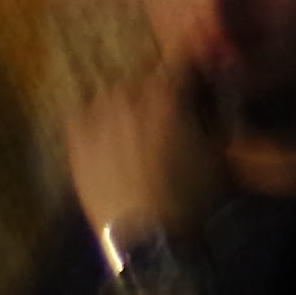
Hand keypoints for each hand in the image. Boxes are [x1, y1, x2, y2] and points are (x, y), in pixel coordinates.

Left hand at [64, 68, 228, 243]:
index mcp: (167, 98)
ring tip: (136, 115)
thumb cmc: (189, 196)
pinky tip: (105, 126)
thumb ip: (213, 117)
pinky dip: (93, 113)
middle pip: (144, 73)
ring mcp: (98, 120)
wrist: (145, 235)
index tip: (197, 69)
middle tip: (169, 101)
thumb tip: (211, 97)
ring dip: (126, 96)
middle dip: (158, 82)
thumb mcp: (218, 154)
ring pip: (111, 90)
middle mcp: (130, 100)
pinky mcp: (77, 143)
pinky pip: (80, 112)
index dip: (190, 60)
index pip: (179, 59)